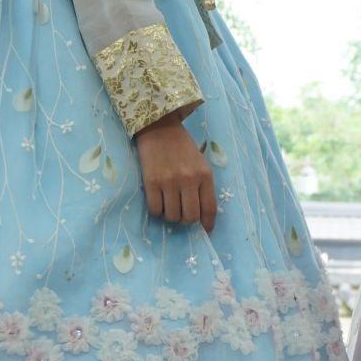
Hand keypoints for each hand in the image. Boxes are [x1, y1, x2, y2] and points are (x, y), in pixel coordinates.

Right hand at [136, 113, 216, 230]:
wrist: (159, 129)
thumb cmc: (182, 148)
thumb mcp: (201, 164)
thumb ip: (203, 187)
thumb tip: (202, 216)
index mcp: (205, 176)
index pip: (209, 209)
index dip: (207, 224)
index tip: (205, 231)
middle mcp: (189, 180)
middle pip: (190, 217)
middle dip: (187, 221)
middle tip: (182, 214)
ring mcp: (169, 182)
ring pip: (172, 216)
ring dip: (171, 216)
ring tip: (169, 205)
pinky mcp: (151, 182)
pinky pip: (155, 210)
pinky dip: (157, 211)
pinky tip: (159, 201)